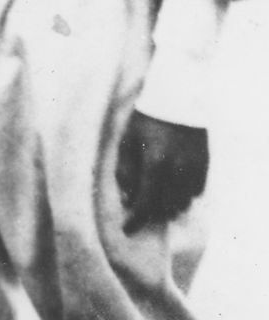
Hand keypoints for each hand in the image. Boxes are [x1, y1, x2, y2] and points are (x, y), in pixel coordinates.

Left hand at [116, 110, 208, 232]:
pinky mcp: (205, 168)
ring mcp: (194, 170)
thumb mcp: (126, 143)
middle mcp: (178, 171)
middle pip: (164, 207)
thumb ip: (125, 173)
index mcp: (155, 164)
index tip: (127, 230)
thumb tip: (128, 200)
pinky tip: (171, 186)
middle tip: (139, 209)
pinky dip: (182, 195)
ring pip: (182, 203)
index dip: (135, 220)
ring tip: (155, 197)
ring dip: (167, 205)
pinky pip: (194, 193)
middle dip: (150, 213)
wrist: (177, 101)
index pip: (145, 203)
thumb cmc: (145, 121)